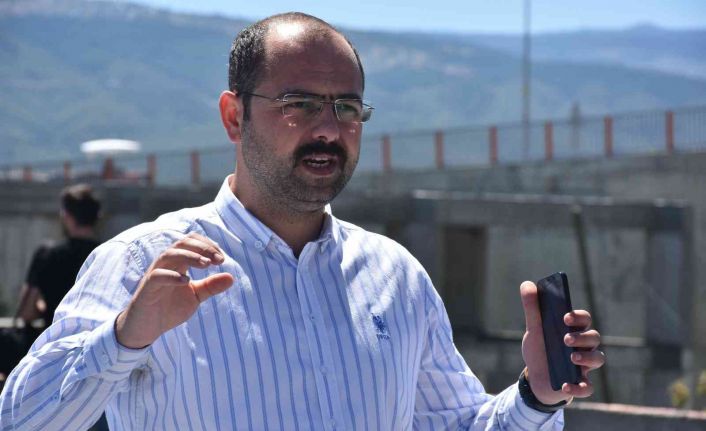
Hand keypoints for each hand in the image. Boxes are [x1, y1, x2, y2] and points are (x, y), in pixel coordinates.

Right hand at [115, 232, 233, 348]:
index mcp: (178, 263)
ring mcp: (155, 274)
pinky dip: (172, 276)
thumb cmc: (169, 308)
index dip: (208, 245)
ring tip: (206, 265)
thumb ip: (211, 286)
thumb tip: (231, 277)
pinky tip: (186, 281)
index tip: (222, 259)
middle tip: (219, 260)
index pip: (191, 241)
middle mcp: (166, 264)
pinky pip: (157, 276)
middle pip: (182, 243)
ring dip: (190, 256)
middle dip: (203, 248)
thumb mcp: (196, 296)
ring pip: (169, 254)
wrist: (147, 328)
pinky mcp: (147, 288)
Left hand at [520, 281, 605, 404]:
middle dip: (582, 337)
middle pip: (594, 337)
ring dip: (587, 358)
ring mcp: (585, 365)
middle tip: (565, 339)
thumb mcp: (534, 329)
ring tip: (571, 358)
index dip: (578, 317)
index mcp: (574, 330)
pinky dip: (579, 387)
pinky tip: (565, 385)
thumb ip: (532, 309)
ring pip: (599, 359)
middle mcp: (584, 346)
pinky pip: (588, 387)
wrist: (536, 377)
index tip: (565, 317)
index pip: (584, 319)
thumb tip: (527, 284)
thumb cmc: (540, 349)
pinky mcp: (580, 383)